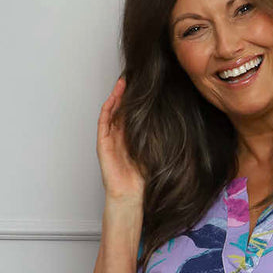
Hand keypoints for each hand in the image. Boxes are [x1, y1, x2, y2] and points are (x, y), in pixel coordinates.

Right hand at [97, 76, 144, 205]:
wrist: (129, 195)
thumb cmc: (141, 179)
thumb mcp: (153, 152)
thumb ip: (155, 137)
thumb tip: (169, 120)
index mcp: (131, 138)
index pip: (133, 114)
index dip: (136, 101)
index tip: (145, 87)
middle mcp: (119, 136)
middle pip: (121, 109)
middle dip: (126, 94)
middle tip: (133, 77)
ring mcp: (110, 139)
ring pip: (112, 112)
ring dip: (116, 97)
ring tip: (123, 82)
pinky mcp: (103, 143)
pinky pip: (104, 121)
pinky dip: (108, 108)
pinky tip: (114, 97)